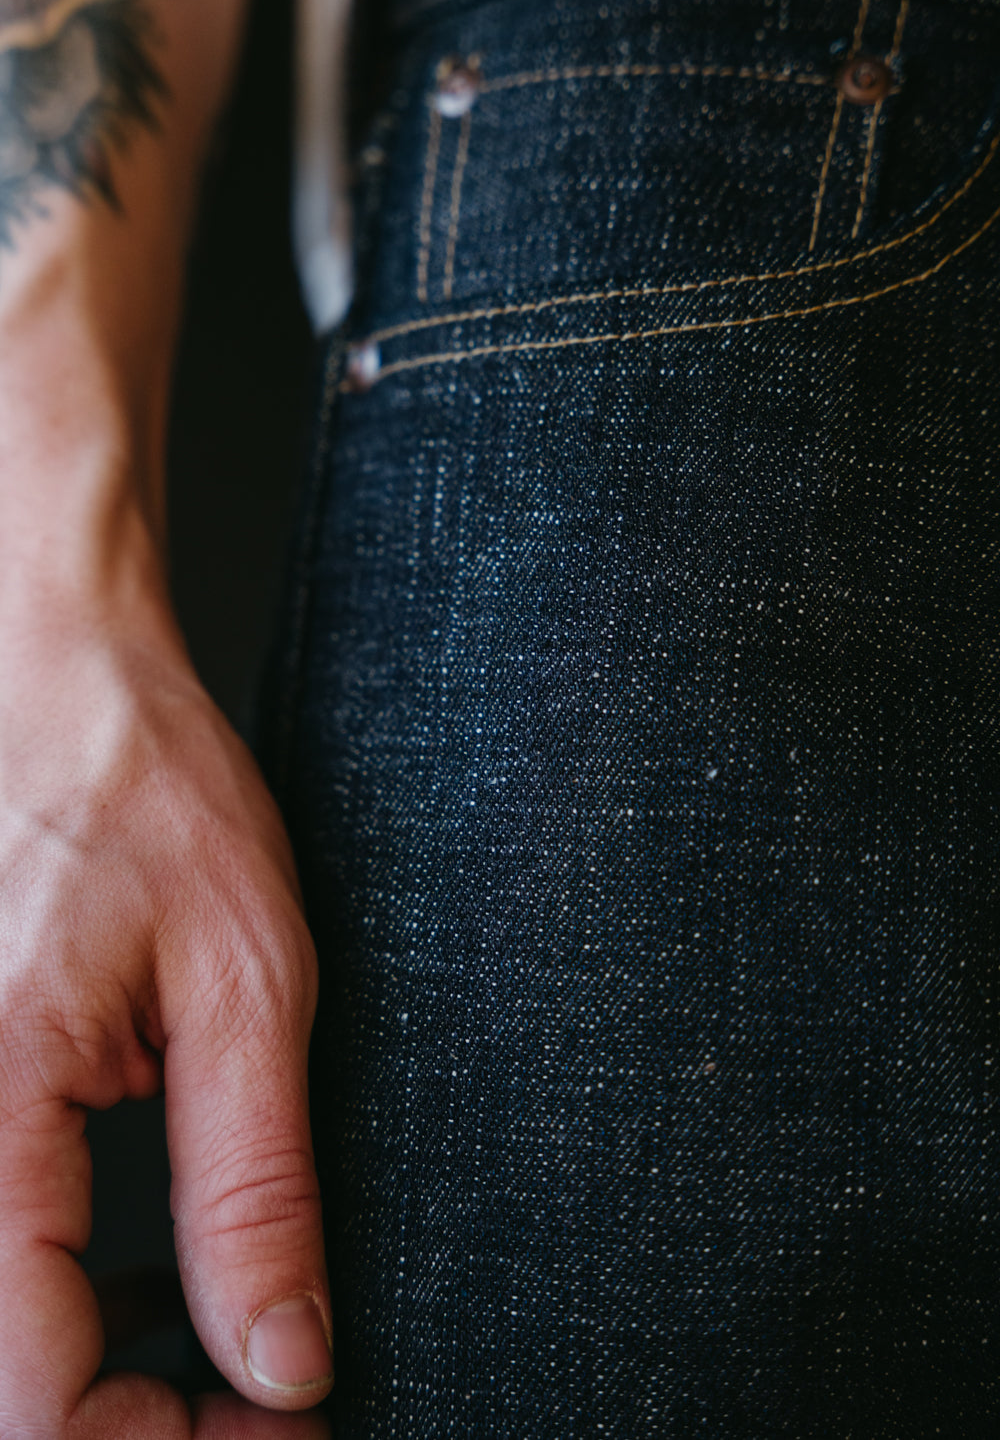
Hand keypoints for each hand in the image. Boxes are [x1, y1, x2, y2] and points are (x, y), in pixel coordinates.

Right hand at [0, 598, 331, 1437]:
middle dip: (134, 1420)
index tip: (276, 1428)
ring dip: (94, 1366)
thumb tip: (280, 1357)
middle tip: (259, 1397)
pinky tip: (138, 1273)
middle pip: (6, 1377)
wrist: (55, 677)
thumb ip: (253, 1185)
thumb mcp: (244, 982)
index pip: (34, 1391)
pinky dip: (61, 1288)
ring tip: (211, 1348)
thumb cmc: (145, 789)